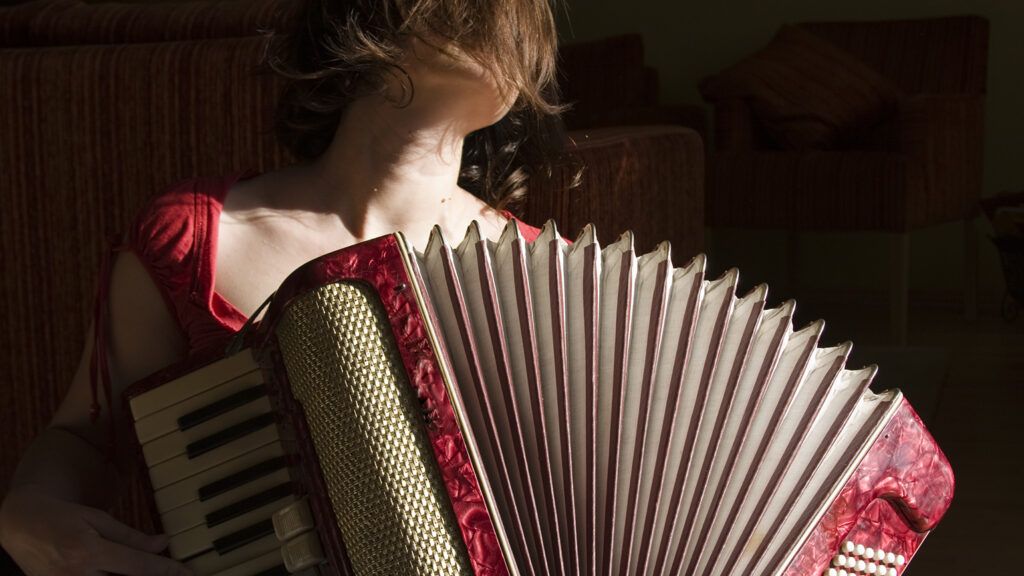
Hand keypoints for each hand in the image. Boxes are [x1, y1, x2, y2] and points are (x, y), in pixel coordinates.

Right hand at [0, 488, 191, 575]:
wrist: (20, 525)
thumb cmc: (62, 517)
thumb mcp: (98, 519)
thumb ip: (131, 536)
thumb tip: (163, 543)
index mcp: (89, 552)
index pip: (139, 566)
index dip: (168, 571)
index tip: (187, 573)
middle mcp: (79, 575)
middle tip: (179, 575)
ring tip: (158, 574)